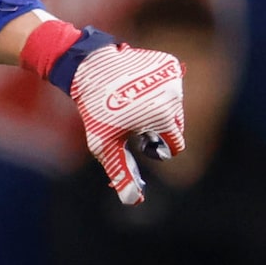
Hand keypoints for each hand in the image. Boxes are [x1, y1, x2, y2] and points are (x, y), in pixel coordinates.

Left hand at [69, 41, 184, 204]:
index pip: (175, 146)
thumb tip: (134, 201)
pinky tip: (136, 84)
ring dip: (157, 108)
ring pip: (173, 105)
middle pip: (176, 126)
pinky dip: (157, 87)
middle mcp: (175, 95)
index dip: (154, 148)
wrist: (89, 68)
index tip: (137, 140)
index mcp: (165, 117)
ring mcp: (174, 76)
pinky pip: (170, 84)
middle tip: (131, 121)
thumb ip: (122, 172)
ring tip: (132, 101)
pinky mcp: (170, 63)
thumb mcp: (107, 145)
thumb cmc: (96, 110)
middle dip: (158, 129)